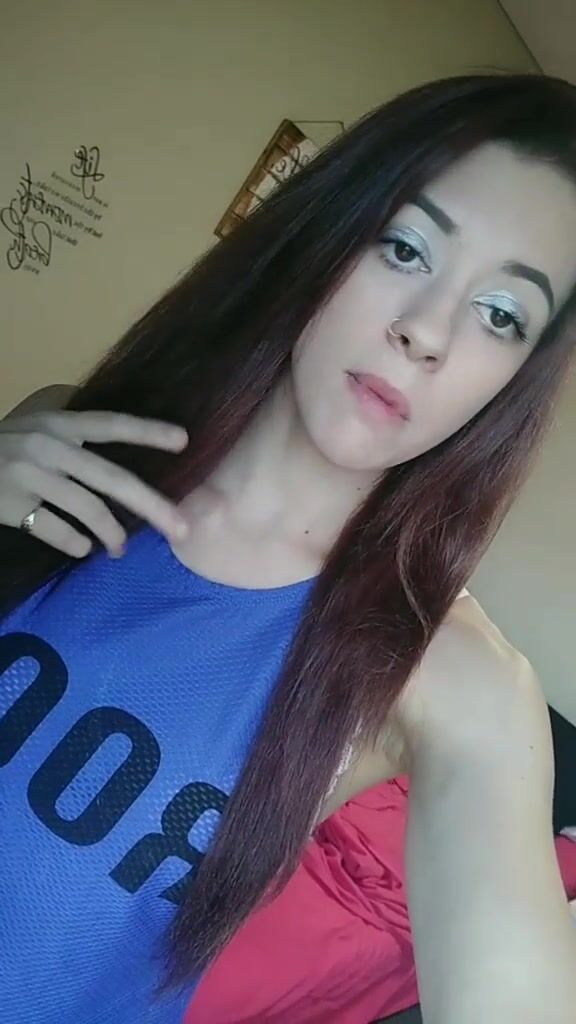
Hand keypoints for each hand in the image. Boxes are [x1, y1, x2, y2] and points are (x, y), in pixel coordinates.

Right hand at [0, 409, 188, 557]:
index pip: (111, 425)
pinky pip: (57, 530)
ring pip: (88, 509)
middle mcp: (47, 446)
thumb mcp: (35, 431)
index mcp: (57, 424)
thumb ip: (73, 441)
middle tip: (180, 529)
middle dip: (152, 506)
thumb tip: (124, 470)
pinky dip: (75, 543)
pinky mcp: (12, 505)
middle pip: (111, 478)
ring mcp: (29, 475)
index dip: (148, 431)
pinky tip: (82, 548)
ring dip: (112, 533)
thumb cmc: (1, 450)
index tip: (185, 441)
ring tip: (120, 548)